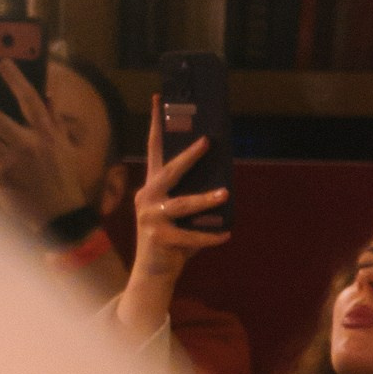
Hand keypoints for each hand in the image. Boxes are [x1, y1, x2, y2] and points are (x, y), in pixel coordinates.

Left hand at [0, 63, 92, 230]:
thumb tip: (48, 95)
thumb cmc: (64, 178)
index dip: (16, 78)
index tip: (2, 62)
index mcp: (47, 134)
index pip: (30, 98)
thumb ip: (54, 120)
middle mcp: (29, 145)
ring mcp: (13, 163)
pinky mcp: (0, 181)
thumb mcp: (65, 147)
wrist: (62, 214)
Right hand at [129, 94, 229, 280]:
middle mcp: (147, 197)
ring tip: (225, 193)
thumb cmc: (172, 240)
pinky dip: (211, 236)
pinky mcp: (160, 238)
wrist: (152, 274)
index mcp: (151, 187)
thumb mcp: (180, 215)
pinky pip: (192, 235)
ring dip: (205, 199)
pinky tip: (226, 235)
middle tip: (207, 141)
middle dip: (189, 155)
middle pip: (169, 171)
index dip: (156, 124)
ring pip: (182, 204)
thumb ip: (192, 198)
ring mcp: (150, 217)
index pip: (154, 149)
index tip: (159, 99)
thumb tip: (224, 183)